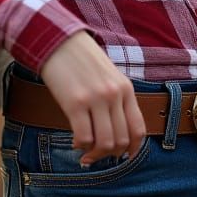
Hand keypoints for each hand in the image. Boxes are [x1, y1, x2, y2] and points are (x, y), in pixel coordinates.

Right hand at [38, 32, 146, 166]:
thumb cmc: (81, 59)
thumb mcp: (108, 76)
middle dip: (110, 155)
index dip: (134, 149)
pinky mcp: (75, 102)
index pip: (138, 129)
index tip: (125, 157)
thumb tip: (114, 132)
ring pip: (105, 143)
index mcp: (125, 88)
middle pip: (122, 140)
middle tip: (97, 155)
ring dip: (95, 154)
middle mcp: (114, 94)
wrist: (57, 40)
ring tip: (85, 153)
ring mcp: (96, 98)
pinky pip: (84, 137)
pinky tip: (75, 142)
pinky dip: (81, 146)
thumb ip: (115, 99)